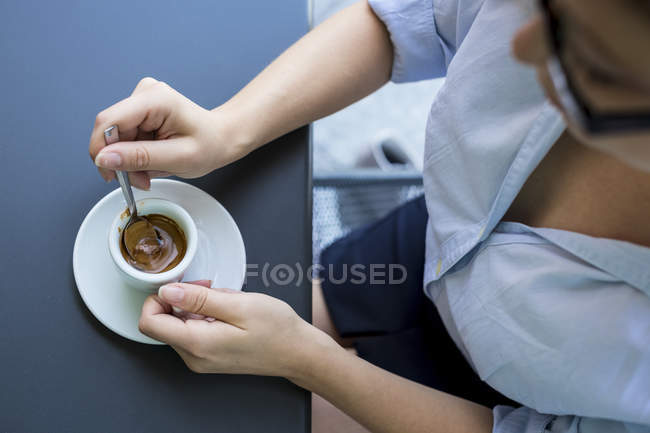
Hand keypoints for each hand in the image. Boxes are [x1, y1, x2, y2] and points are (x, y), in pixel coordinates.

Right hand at [89, 77, 250, 188]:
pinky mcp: (140, 111)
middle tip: (141, 180)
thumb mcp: (177, 158)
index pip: (109, 121)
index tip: (111, 175)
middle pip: (111, 132)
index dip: (101, 150)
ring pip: (116, 138)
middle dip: (121, 161)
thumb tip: (103, 159)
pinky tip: (152, 161)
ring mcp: (141, 100)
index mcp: (155, 99)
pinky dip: (134, 156)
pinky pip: (124, 138)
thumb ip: (140, 158)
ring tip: (151, 172)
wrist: (221, 138)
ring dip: (129, 161)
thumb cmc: (209, 145)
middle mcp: (145, 93)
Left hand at [138, 282, 337, 376]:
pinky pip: (193, 331)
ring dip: (196, 306)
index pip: (149, 322)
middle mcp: (193, 357)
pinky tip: (228, 311)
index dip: (159, 298)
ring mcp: (200, 359)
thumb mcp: (239, 305)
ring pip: (179, 324)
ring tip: (226, 301)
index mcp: (197, 344)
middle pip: (163, 322)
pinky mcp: (208, 356)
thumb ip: (198, 299)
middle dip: (181, 298)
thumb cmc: (276, 329)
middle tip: (210, 288)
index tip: (183, 286)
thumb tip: (167, 291)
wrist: (298, 353)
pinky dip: (204, 315)